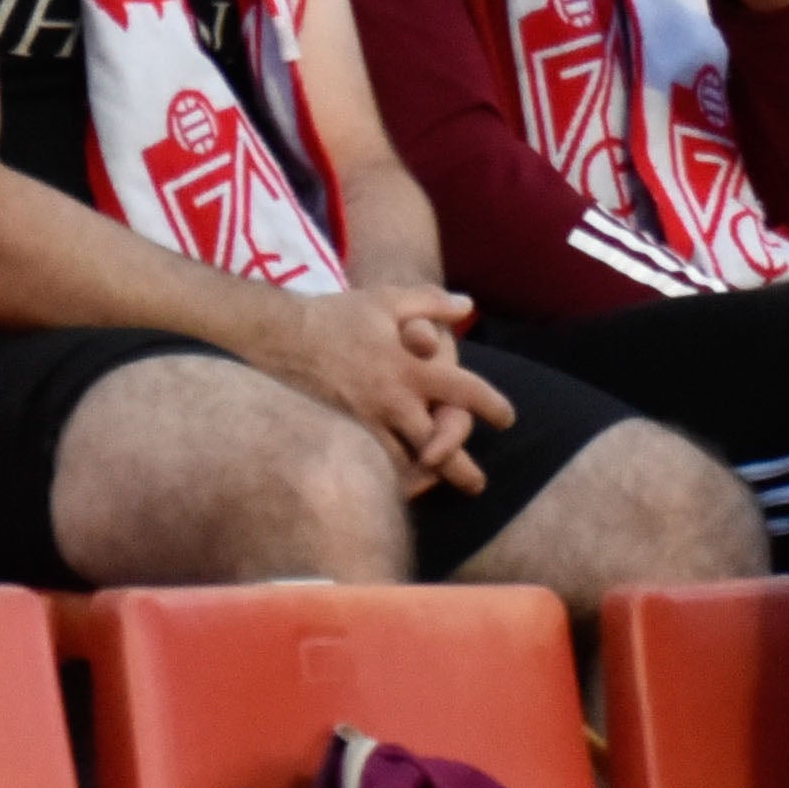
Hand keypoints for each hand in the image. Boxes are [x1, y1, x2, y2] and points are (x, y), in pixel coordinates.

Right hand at [267, 282, 508, 492]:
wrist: (281, 335)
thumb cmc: (340, 315)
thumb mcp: (390, 299)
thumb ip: (432, 303)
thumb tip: (467, 305)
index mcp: (411, 368)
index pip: (464, 392)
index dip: (491, 406)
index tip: (507, 418)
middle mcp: (392, 400)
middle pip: (439, 445)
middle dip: (461, 469)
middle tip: (476, 483)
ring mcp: (365, 422)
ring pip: (403, 463)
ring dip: (425, 479)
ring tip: (436, 489)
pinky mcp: (340, 434)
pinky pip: (368, 464)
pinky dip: (385, 478)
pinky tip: (394, 486)